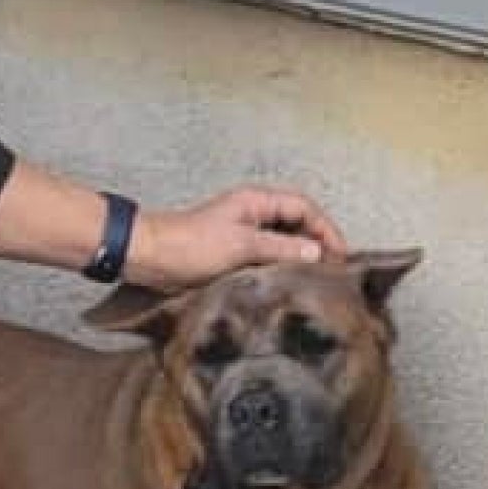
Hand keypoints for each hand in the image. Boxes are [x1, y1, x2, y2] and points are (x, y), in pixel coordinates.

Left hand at [130, 186, 346, 290]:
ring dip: (298, 260)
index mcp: (257, 201)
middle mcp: (253, 214)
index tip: (339, 255)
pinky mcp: (234, 255)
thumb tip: (315, 253)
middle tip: (331, 271)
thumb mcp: (241, 246)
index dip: (325, 229)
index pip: (304, 208)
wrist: (149, 258)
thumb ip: (281, 249)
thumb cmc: (188, 245)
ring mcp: (244, 235)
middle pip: (298, 225)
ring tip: (313, 281)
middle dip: (317, 244)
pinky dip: (281, 270)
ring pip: (284, 243)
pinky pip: (268, 259)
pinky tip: (286, 286)